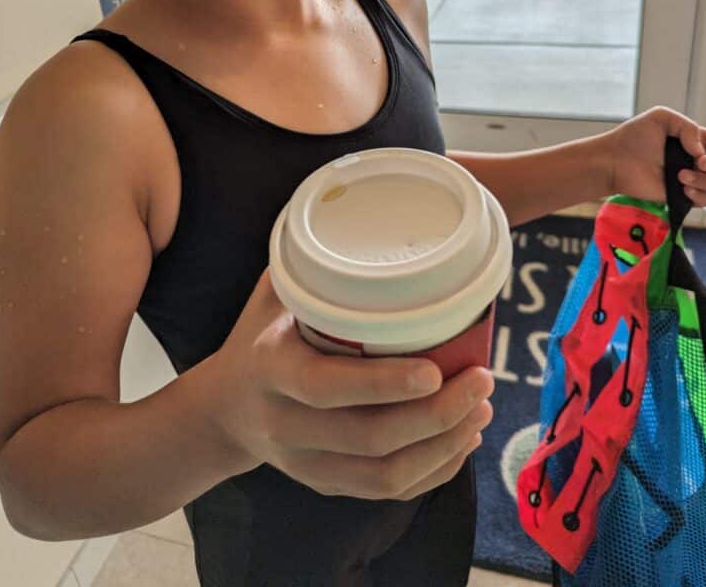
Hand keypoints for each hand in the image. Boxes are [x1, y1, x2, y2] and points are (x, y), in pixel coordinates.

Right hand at [210, 269, 493, 500]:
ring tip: (482, 408)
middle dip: (437, 415)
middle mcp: (285, 425)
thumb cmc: (259, 336)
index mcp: (271, 371)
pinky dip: (433, 471)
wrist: (222, 410)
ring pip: (385, 475)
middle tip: (482, 381)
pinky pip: (386, 491)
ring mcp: (305, 465)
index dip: (385, 385)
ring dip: (444, 446)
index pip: (329, 388)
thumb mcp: (270, 294)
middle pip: (370, 438)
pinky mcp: (325, 485)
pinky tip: (462, 439)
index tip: (435, 369)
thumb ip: (310, 266)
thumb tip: (359, 213)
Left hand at [603, 105, 705, 207]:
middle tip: (700, 162)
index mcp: (697, 139)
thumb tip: (701, 151)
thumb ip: (688, 127)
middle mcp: (698, 160)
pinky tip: (683, 188)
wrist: (614, 161)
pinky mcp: (682, 196)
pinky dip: (700, 195)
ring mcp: (692, 179)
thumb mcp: (661, 118)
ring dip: (705, 180)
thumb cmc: (633, 137)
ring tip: (680, 176)